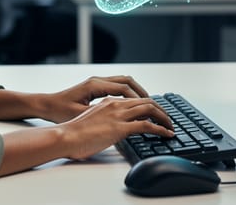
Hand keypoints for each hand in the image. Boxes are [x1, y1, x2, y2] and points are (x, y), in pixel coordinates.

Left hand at [38, 75, 151, 123]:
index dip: (140, 100)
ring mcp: (97, 82)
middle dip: (144, 94)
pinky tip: (133, 105)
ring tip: (149, 106)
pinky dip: (129, 93)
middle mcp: (98, 80)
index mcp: (95, 86)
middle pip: (129, 82)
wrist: (46, 105)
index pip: (125, 89)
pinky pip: (118, 86)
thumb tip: (121, 120)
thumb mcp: (81, 115)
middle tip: (156, 108)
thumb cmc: (59, 111)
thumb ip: (101, 115)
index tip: (151, 111)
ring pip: (125, 82)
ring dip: (138, 92)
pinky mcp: (96, 87)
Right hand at [58, 97, 173, 159]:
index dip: (148, 106)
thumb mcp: (91, 121)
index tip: (155, 114)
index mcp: (108, 102)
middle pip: (146, 101)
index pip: (134, 99)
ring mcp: (118, 115)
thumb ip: (103, 120)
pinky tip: (166, 134)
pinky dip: (161, 128)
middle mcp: (115, 104)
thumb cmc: (72, 132)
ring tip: (171, 126)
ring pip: (150, 109)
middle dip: (160, 110)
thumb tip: (109, 129)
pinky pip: (147, 125)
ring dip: (164, 117)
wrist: (64, 136)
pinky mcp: (120, 127)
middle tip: (167, 119)